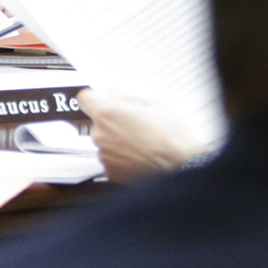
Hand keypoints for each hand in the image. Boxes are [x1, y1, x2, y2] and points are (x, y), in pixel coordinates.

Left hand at [80, 88, 205, 182]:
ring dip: (116, 140)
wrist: (181, 167)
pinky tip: (138, 156)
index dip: (94, 97)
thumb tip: (116, 94)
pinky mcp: (111, 172)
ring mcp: (104, 155)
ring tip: (140, 142)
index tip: (101, 99)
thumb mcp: (153, 105)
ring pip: (104, 142)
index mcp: (108, 113)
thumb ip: (128, 97)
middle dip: (111, 121)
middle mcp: (100, 135)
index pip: (85, 98)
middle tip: (133, 123)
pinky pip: (110, 159)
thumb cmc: (171, 137)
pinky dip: (120, 158)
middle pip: (97, 122)